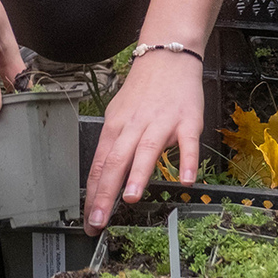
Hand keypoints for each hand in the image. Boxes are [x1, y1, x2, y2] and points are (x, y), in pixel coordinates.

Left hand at [82, 48, 202, 232]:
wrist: (168, 57)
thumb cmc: (143, 91)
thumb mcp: (119, 115)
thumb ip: (114, 147)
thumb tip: (102, 180)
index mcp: (115, 126)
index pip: (101, 164)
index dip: (93, 194)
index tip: (89, 219)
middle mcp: (135, 125)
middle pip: (117, 159)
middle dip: (106, 192)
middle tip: (99, 219)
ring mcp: (162, 122)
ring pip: (147, 149)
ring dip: (138, 174)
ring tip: (130, 198)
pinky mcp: (188, 120)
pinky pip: (188, 142)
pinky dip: (187, 160)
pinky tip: (186, 180)